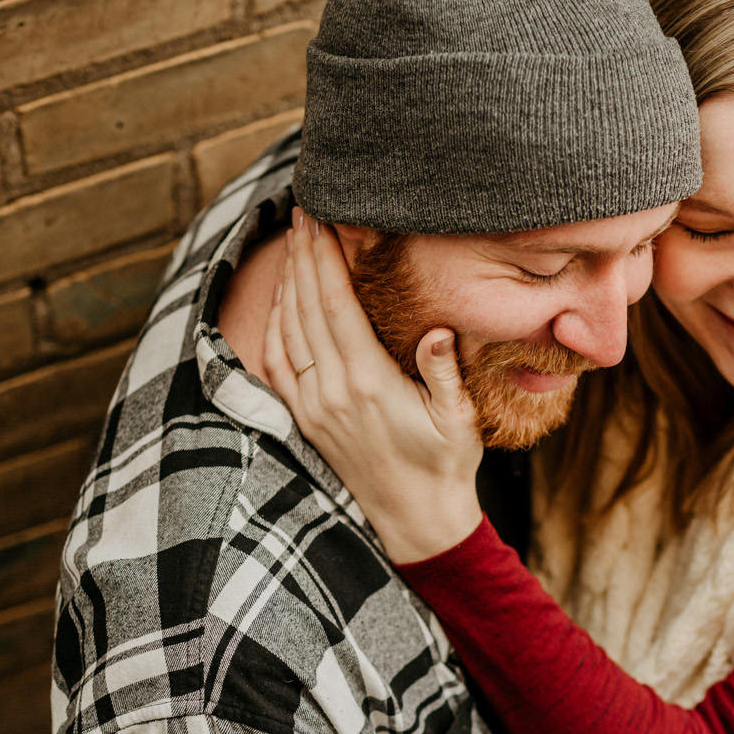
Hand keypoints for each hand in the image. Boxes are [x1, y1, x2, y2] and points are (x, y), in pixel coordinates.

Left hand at [260, 208, 485, 562]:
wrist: (415, 521)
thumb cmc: (444, 466)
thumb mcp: (458, 420)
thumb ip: (443, 373)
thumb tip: (438, 331)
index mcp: (368, 384)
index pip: (335, 305)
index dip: (323, 258)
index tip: (318, 219)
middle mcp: (331, 392)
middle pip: (305, 307)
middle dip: (301, 255)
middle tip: (301, 212)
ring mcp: (312, 406)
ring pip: (286, 330)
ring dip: (286, 283)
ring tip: (293, 244)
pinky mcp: (304, 418)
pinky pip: (277, 361)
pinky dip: (275, 322)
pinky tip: (282, 299)